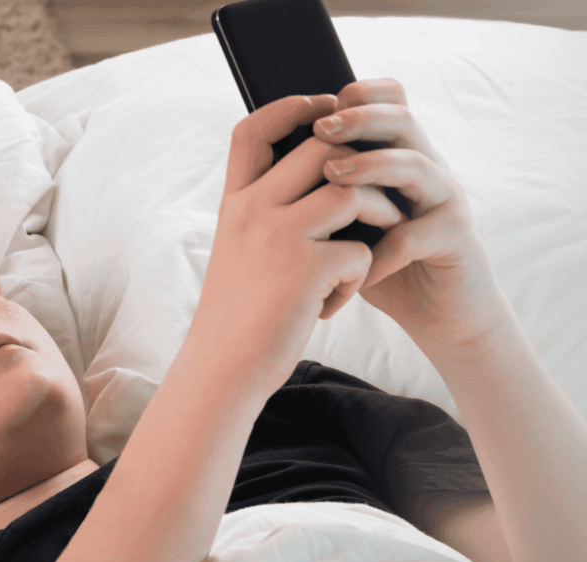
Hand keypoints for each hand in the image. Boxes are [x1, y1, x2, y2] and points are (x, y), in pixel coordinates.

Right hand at [191, 94, 403, 387]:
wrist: (224, 366)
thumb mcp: (238, 250)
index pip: (251, 130)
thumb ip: (264, 212)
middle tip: (374, 190)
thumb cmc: (237, 311)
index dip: (290, 108)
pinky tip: (335, 301)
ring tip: (369, 246)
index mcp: (234, 203)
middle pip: (320, 148)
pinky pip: (361, 249)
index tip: (322, 106)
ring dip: (374, 216)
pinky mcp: (307, 270)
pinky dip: (360, 275)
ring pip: (351, 192)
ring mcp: (279, 237)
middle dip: (358, 163)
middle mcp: (252, 211)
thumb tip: (318, 176)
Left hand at [312, 78, 505, 348]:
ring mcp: (444, 200)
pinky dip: (380, 252)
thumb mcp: (345, 221)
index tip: (314, 106)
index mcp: (397, 155)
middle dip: (358, 118)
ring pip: (415, 166)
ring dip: (371, 168)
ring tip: (332, 177)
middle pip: (401, 119)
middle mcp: (425, 168)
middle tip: (319, 129)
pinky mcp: (455, 238)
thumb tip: (264, 165)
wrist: (434, 311)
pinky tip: (353, 268)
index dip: (357, 93)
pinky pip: (416, 235)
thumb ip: (321, 192)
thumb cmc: (380, 261)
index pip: (388, 100)